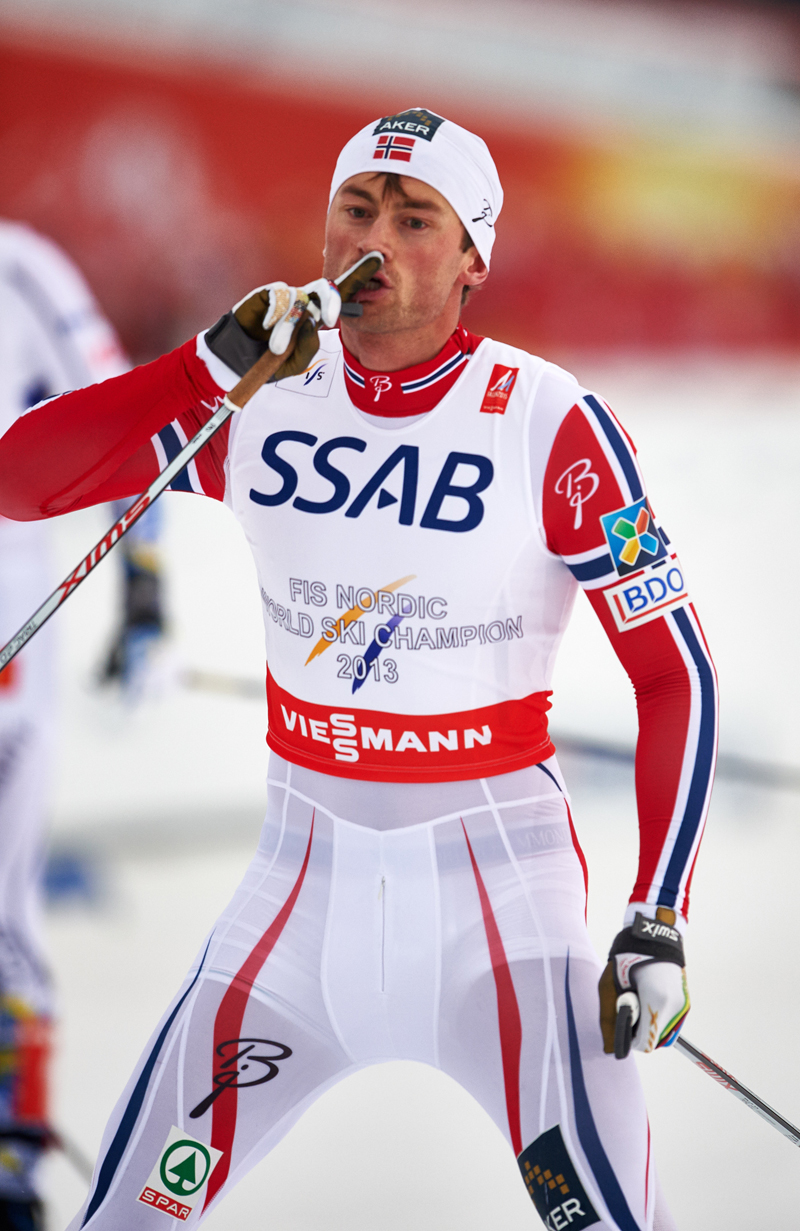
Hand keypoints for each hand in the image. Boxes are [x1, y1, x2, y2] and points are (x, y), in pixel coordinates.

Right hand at [206, 254, 383, 381]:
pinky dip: (274, 314)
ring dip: (287, 327)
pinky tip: (264, 328)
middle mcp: (304, 301)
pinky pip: (277, 296)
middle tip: (331, 318)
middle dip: (331, 300)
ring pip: (298, 300)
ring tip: (275, 347)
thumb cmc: (270, 362)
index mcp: (316, 316)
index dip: (359, 277)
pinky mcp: (265, 294)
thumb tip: (312, 321)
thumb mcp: (295, 363)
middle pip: (325, 288)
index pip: (341, 294)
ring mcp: (286, 296)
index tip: (378, 259)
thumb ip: (308, 346)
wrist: (238, 362)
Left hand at [598, 909, 689, 1057]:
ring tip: (638, 999)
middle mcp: (674, 1006)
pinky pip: (668, 1022)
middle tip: (629, 1007)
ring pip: (662, 1033)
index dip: (629, 1040)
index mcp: (656, 1001)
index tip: (621, 1025)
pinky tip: (647, 998)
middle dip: (638, 1030)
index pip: (645, 1043)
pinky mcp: (685, 1002)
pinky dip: (656, 1017)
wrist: (653, 934)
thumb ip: (609, 1019)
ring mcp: (682, 1005)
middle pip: (654, 1040)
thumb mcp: (609, 986)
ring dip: (648, 1024)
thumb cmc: (627, 958)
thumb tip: (610, 1049)